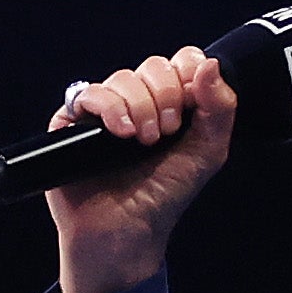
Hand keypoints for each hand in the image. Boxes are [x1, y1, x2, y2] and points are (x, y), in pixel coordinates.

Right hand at [43, 43, 237, 292]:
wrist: (126, 231)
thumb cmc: (165, 196)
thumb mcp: (208, 150)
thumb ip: (220, 106)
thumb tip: (209, 63)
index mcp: (171, 102)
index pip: (181, 60)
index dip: (187, 74)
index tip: (190, 108)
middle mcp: (137, 102)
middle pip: (152, 66)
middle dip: (164, 95)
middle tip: (166, 133)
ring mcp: (103, 113)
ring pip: (121, 78)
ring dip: (138, 106)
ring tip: (143, 141)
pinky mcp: (71, 125)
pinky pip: (86, 94)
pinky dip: (109, 108)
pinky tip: (120, 133)